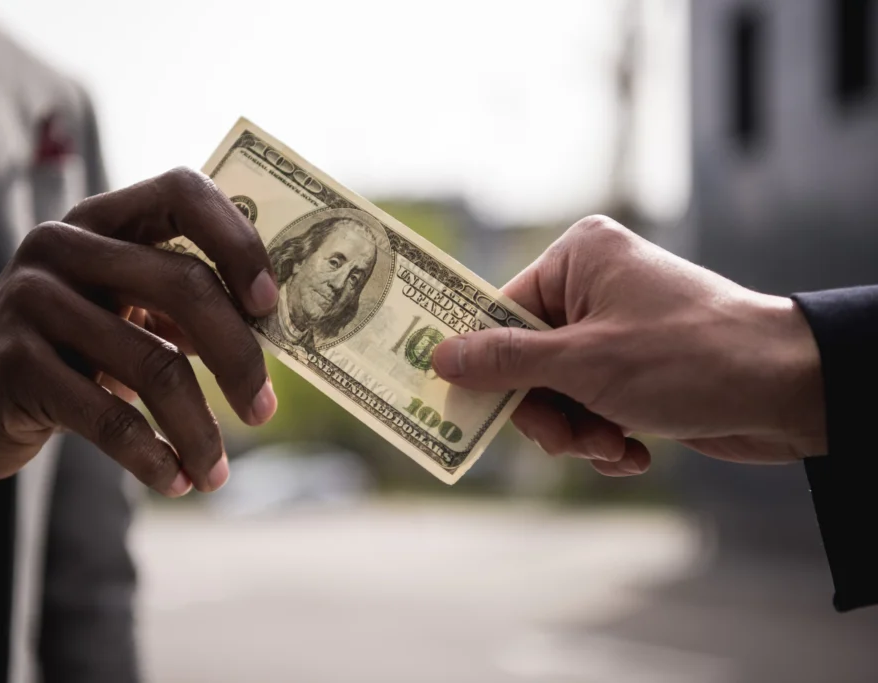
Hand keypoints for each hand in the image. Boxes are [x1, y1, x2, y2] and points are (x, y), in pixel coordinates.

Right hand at [0, 168, 277, 494]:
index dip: (238, 241)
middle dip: (239, 357)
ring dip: (199, 430)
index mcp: (101, 220)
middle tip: (263, 410)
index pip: (183, 193)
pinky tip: (175, 480)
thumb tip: (270, 331)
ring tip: (216, 472)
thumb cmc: (66, 349)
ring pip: (154, 365)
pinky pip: (108, 416)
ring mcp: (32, 301)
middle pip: (184, 285)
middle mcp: (63, 246)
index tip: (270, 305)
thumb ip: (179, 305)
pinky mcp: (13, 363)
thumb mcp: (118, 310)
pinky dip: (154, 457)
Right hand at [432, 216, 825, 475]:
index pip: (501, 311)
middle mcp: (594, 286)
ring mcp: (617, 328)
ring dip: (577, 430)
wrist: (789, 390)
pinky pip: (591, 403)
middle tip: (563, 441)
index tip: (464, 404)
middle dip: (545, 410)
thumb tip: (440, 358)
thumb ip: (506, 362)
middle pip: (526, 358)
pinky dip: (604, 433)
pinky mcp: (637, 367)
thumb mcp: (583, 363)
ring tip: (611, 447)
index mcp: (579, 258)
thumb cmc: (687, 358)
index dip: (484, 363)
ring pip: (558, 390)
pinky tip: (631, 453)